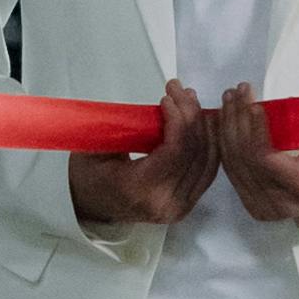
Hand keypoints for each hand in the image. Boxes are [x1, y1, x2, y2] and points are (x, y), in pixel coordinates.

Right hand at [70, 81, 221, 240]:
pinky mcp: (187, 204)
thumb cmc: (87, 174)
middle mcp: (166, 203)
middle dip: (192, 115)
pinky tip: (205, 121)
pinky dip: (211, 144)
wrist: (87, 205)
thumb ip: (128, 128)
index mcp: (141, 189)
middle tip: (180, 91)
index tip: (167, 96)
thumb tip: (159, 104)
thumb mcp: (97, 147)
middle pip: (195, 153)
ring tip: (191, 100)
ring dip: (205, 126)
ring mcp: (180, 207)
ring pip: (208, 160)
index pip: (176, 150)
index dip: (178, 118)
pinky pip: (208, 170)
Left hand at [215, 84, 298, 233]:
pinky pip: (232, 170)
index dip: (255, 129)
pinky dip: (225, 143)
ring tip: (230, 99)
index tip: (254, 103)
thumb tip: (283, 104)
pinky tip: (224, 120)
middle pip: (246, 159)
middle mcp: (281, 202)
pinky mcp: (253, 205)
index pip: (266, 157)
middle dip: (238, 120)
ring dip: (227, 127)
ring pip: (234, 163)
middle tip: (238, 92)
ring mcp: (264, 207)